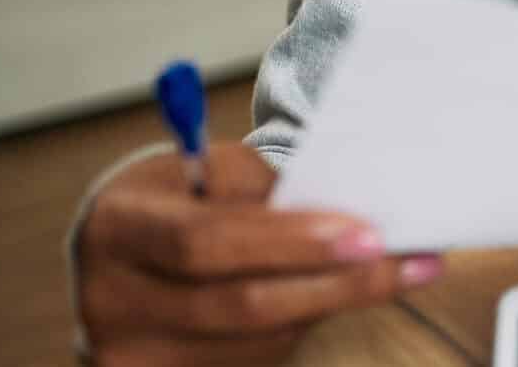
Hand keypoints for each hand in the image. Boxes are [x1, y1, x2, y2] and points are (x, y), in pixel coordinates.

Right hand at [74, 142, 438, 364]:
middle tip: (409, 261)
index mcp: (117, 228)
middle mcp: (109, 302)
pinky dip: (299, 328)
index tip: (367, 236)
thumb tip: (359, 218)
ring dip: (327, 305)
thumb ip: (269, 191)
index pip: (205, 242)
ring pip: (255, 342)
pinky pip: (252, 361)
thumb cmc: (180, 195)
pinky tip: (328, 296)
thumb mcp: (210, 169)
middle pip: (238, 307)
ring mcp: (128, 357)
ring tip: (384, 272)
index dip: (291, 242)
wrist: (122, 247)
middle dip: (335, 284)